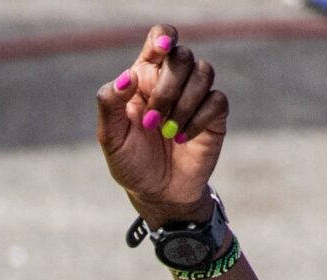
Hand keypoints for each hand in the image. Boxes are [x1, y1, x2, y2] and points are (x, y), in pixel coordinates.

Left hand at [95, 26, 227, 220]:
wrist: (158, 194)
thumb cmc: (132, 162)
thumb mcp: (111, 138)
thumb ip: (110, 104)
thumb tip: (125, 77)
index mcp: (145, 76)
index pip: (159, 40)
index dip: (164, 37)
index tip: (162, 49)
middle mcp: (172, 80)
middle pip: (181, 57)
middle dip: (167, 89)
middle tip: (151, 122)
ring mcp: (195, 96)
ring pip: (203, 72)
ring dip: (184, 104)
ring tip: (168, 133)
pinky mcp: (214, 115)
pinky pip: (217, 100)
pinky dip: (199, 119)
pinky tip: (184, 139)